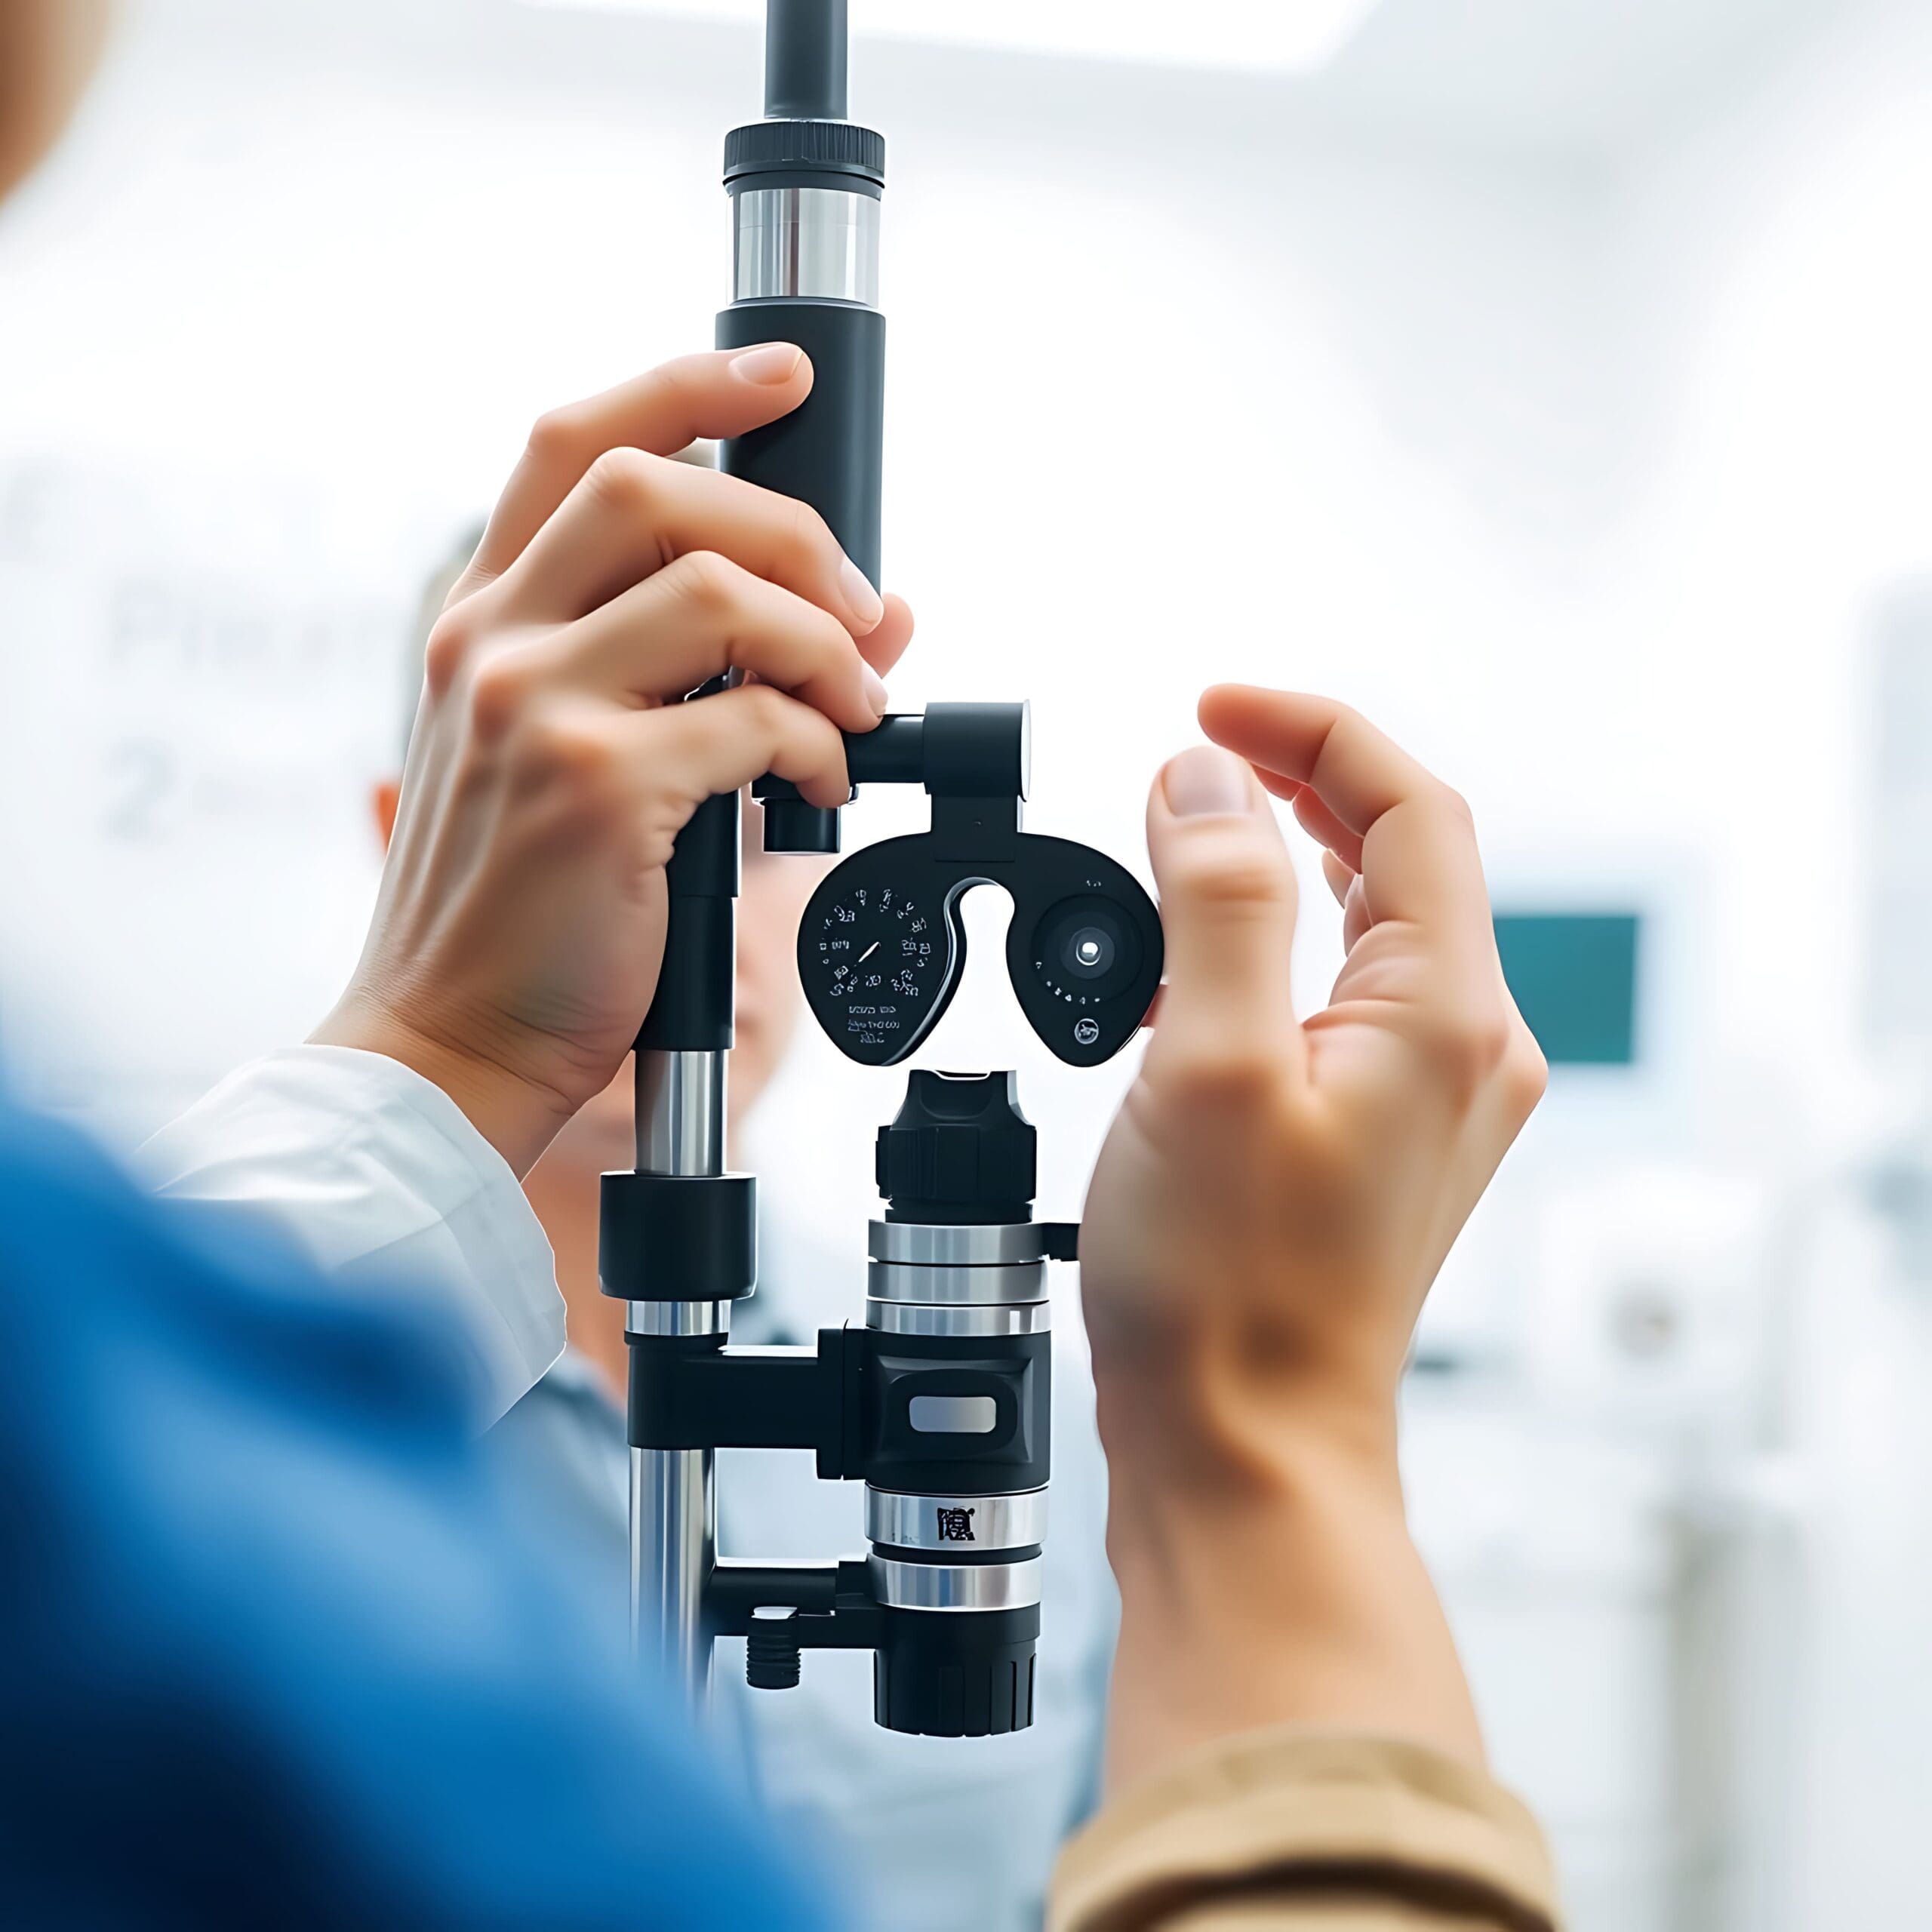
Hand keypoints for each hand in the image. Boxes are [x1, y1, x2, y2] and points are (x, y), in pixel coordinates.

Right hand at [313, 347, 913, 1175]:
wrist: (452, 1040)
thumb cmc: (525, 909)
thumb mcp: (582, 760)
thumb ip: (700, 672)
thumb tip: (877, 613)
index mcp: (480, 621)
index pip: (571, 444)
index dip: (683, 385)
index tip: (778, 375)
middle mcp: (490, 642)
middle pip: (653, 486)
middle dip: (791, 528)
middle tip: (861, 607)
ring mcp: (532, 707)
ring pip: (714, 590)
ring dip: (823, 642)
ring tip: (857, 709)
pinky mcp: (592, 786)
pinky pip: (753, 719)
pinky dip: (819, 746)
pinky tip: (820, 789)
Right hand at [1082, 686, 1544, 1783]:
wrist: (1243, 1450)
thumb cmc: (1226, 1294)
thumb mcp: (1207, 1064)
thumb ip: (1215, 900)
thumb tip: (1202, 780)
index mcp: (1445, 1015)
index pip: (1409, 807)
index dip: (1311, 731)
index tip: (1212, 707)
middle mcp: (1460, 1049)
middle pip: (1402, 855)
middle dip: (1297, 782)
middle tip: (1190, 754)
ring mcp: (1426, 1098)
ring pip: (1372, 922)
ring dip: (1286, 857)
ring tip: (1187, 828)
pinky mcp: (1377, 1137)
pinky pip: (1343, 994)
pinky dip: (1277, 940)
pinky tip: (1203, 950)